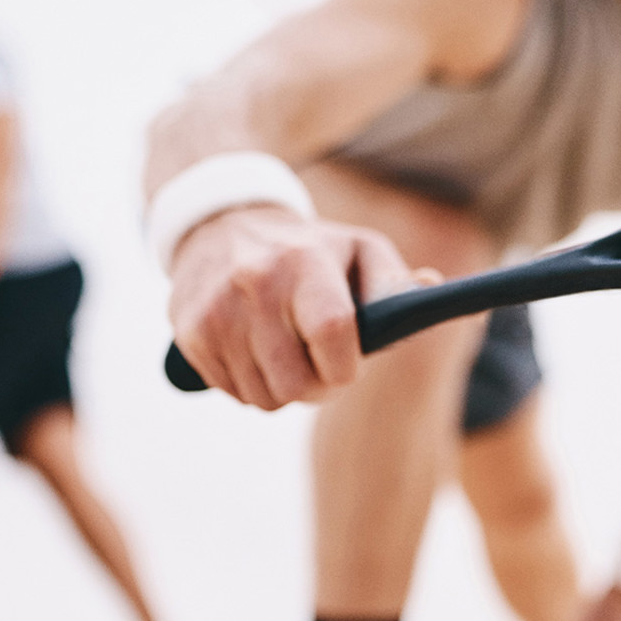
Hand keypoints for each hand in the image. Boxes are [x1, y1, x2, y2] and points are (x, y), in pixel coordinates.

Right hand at [168, 204, 416, 408]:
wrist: (221, 224)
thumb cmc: (309, 248)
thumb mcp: (359, 249)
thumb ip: (395, 280)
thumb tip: (430, 289)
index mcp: (305, 261)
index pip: (332, 333)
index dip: (346, 367)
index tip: (348, 367)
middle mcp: (256, 284)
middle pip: (297, 382)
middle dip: (320, 387)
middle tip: (324, 368)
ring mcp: (217, 311)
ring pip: (266, 397)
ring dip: (287, 389)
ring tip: (291, 355)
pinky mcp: (190, 333)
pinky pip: (235, 393)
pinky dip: (254, 385)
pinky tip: (259, 353)